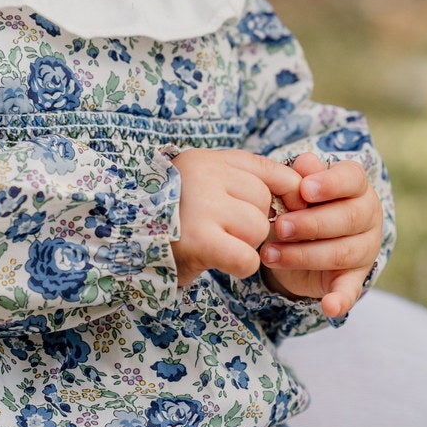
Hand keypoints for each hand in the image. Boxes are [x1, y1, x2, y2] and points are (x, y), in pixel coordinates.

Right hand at [170, 149, 302, 289]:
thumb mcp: (207, 190)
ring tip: (217, 246)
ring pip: (258, 228)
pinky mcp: (198, 239)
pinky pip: (247, 257)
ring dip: (246, 245)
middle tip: (226, 233)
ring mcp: (200, 205)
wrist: (122, 251)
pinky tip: (223, 263)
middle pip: (263, 201)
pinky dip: (242, 266)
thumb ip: (245, 183)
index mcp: (206, 160)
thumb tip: (304, 183)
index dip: (287, 192)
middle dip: (254, 224)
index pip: (267, 168)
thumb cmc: (172, 223)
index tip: (290, 210)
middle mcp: (202, 174)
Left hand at [260, 152, 382, 317]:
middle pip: (348, 218)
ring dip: (304, 256)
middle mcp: (367, 215)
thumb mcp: (297, 187)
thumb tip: (303, 163)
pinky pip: (352, 290)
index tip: (304, 189)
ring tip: (269, 256)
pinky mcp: (355, 278)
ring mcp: (365, 248)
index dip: (330, 184)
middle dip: (311, 223)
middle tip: (280, 226)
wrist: (302, 239)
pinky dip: (341, 300)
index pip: (352, 178)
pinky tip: (329, 307)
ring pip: (342, 252)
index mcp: (355, 186)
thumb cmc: (301, 204)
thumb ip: (301, 176)